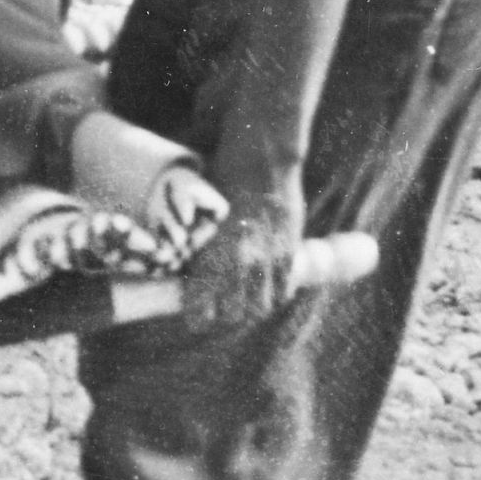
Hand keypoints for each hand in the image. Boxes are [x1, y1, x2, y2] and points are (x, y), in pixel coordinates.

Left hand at [176, 157, 307, 332]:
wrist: (261, 162)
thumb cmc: (219, 184)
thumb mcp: (198, 218)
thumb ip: (198, 251)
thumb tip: (189, 276)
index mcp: (211, 256)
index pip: (201, 309)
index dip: (196, 317)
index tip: (195, 316)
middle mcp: (241, 265)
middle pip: (233, 316)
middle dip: (223, 316)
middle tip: (218, 308)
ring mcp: (269, 262)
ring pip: (260, 309)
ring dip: (249, 309)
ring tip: (241, 301)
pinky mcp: (291, 254)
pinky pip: (282, 292)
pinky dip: (272, 296)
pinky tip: (263, 288)